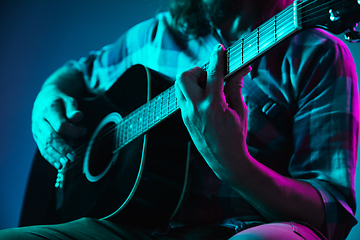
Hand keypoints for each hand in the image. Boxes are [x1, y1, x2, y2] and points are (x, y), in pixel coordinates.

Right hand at [32, 86, 85, 168]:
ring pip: (45, 146)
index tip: (83, 131)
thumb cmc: (60, 100)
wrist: (45, 98)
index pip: (59, 125)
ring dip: (56, 157)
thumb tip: (77, 117)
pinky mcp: (37, 137)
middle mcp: (39, 121)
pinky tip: (59, 165)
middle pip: (50, 138)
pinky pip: (43, 149)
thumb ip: (73, 109)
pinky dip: (51, 159)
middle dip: (62, 149)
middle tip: (72, 158)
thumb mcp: (68, 100)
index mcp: (48, 110)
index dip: (73, 131)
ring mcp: (36, 130)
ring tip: (66, 165)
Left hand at [175, 44, 250, 179]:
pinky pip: (181, 96)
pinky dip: (190, 90)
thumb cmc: (236, 136)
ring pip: (179, 85)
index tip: (219, 48)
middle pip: (185, 76)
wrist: (224, 160)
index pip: (213, 74)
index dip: (217, 58)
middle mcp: (195, 108)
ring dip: (191, 80)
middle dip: (197, 70)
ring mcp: (186, 114)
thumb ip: (236, 87)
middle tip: (210, 76)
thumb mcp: (240, 110)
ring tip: (207, 87)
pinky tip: (203, 97)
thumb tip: (240, 69)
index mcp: (213, 106)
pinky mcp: (183, 118)